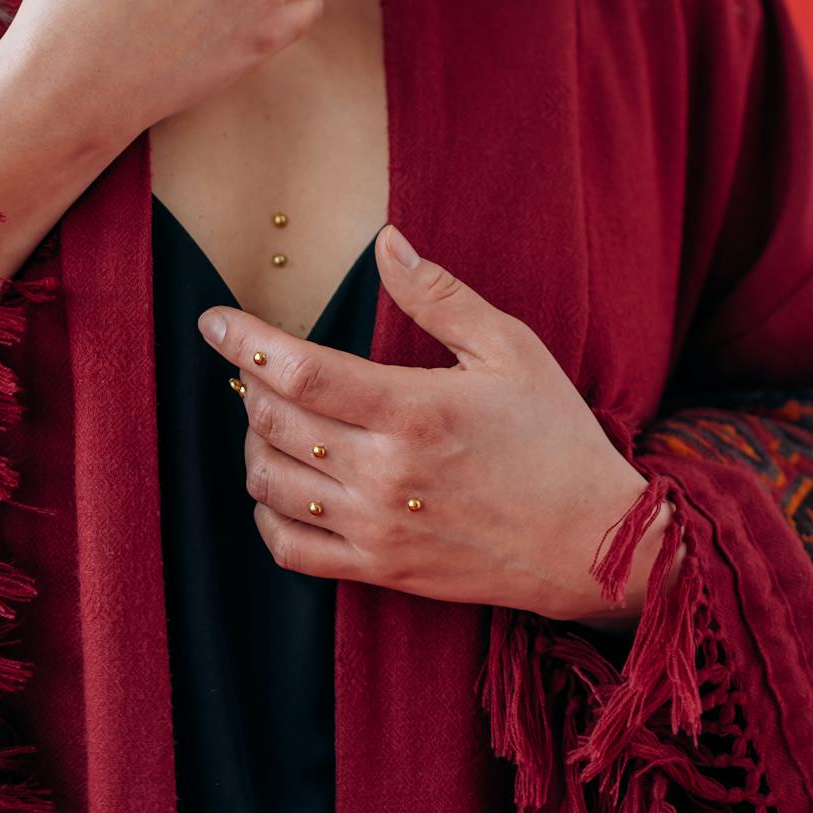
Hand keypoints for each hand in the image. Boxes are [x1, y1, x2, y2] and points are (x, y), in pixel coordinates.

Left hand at [198, 225, 681, 624]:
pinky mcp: (381, 571)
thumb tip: (386, 241)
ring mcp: (379, 529)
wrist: (597, 545)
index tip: (215, 321)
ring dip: (254, 443)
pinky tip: (280, 485)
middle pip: (276, 424)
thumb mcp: (510, 349)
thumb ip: (438, 295)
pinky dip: (265, 515)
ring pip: (271, 485)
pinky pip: (290, 550)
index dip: (246, 342)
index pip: (300, 373)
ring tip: (271, 417)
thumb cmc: (557, 437)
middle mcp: (387, 474)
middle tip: (256, 365)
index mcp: (415, 410)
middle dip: (250, 386)